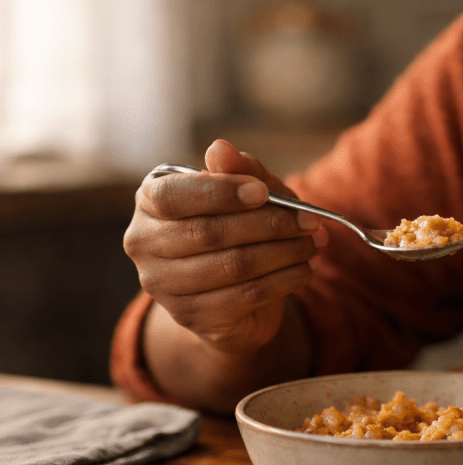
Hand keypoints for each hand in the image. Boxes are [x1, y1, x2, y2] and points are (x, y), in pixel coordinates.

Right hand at [123, 139, 328, 354]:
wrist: (231, 292)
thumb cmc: (237, 225)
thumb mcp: (247, 192)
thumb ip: (240, 170)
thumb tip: (220, 149)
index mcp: (150, 202)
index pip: (173, 196)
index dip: (220, 193)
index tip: (263, 192)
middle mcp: (144, 244)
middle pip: (209, 233)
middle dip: (269, 224)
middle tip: (312, 220)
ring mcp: (163, 286)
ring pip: (232, 266)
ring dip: (285, 253)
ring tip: (316, 243)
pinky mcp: (192, 316)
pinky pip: (246, 295)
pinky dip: (285, 279)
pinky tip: (308, 268)